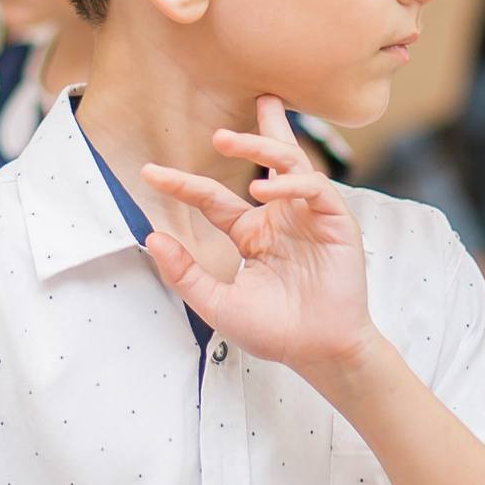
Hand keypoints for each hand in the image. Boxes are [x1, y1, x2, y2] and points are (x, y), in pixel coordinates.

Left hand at [138, 95, 378, 374]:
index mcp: (251, 234)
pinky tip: (262, 190)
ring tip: (228, 140)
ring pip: (289, 164)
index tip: (149, 173)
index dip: (183, 185)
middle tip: (216, 132)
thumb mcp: (217, 303)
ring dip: (261, 145)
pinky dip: (289, 183)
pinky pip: (314, 188)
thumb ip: (185, 273)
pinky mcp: (335, 221)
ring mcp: (307, 216)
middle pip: (265, 163)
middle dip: (248, 138)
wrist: (318, 353)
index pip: (213, 199)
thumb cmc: (275, 331)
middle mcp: (279, 218)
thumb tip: (152, 238)